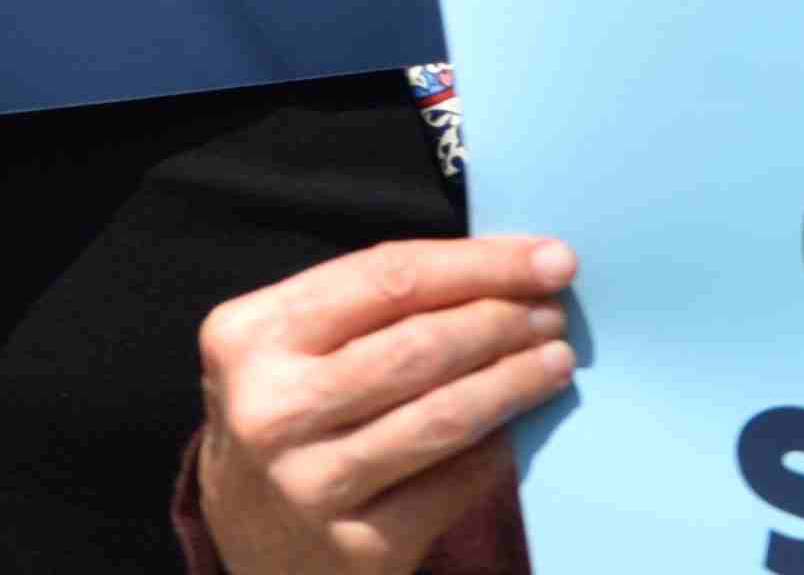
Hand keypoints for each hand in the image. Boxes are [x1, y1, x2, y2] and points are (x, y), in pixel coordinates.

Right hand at [194, 235, 576, 574]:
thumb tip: (496, 275)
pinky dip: (497, 450)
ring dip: (514, 382)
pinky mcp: (359, 544)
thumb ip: (365, 311)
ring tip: (554, 361)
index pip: (383, 278)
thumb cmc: (286, 418)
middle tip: (553, 313)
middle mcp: (271, 404)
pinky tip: (518, 429)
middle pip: (418, 345)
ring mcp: (311, 480)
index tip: (546, 258)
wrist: (255, 538)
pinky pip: (452, 483)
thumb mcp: (288, 350)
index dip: (476, 265)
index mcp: (249, 334)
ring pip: (442, 416)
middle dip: (502, 321)